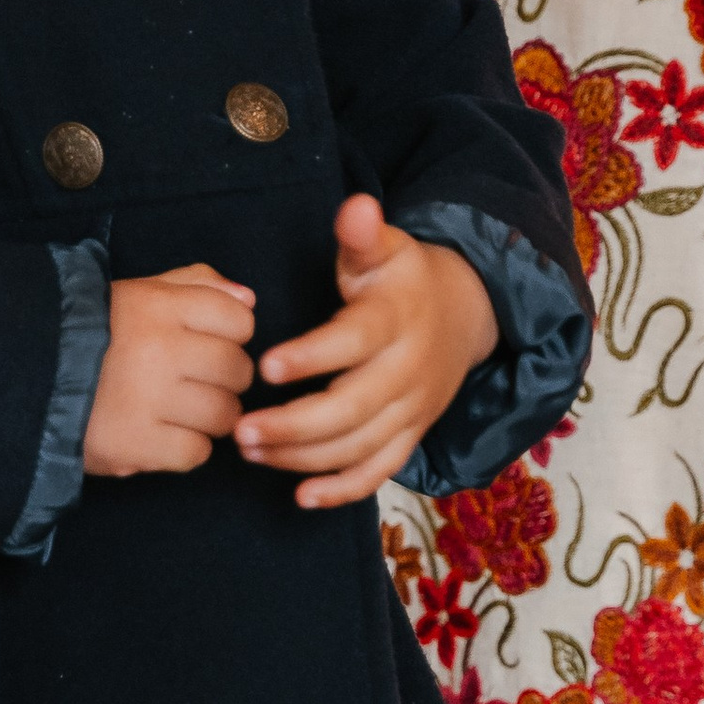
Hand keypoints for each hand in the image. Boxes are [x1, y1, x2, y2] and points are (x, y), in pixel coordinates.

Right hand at [82, 263, 256, 475]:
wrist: (21, 379)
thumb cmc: (87, 335)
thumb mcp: (135, 293)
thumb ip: (192, 284)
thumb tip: (247, 299)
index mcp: (157, 305)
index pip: (240, 320)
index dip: (229, 336)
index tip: (204, 345)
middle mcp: (158, 348)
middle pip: (237, 370)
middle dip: (222, 380)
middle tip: (191, 384)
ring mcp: (149, 399)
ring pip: (223, 415)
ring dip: (207, 419)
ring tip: (176, 412)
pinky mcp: (137, 445)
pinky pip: (196, 453)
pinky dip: (184, 449)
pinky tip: (160, 436)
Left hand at [235, 196, 497, 506]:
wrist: (463, 316)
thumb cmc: (403, 280)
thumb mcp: (387, 249)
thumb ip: (362, 234)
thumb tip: (356, 206)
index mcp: (396, 320)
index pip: (354, 342)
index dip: (312, 356)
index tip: (266, 365)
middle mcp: (408, 370)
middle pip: (352, 409)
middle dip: (294, 425)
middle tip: (240, 429)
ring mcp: (411, 409)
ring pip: (359, 446)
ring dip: (303, 458)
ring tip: (249, 450)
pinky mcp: (410, 436)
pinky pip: (379, 473)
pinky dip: (343, 490)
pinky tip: (301, 497)